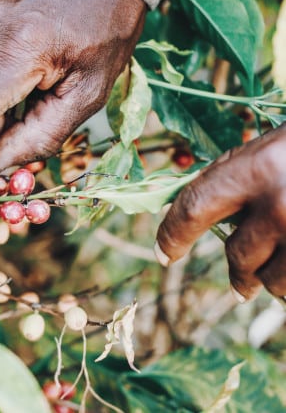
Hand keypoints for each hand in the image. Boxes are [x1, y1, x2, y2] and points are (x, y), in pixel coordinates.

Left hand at [156, 123, 285, 300]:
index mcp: (255, 170)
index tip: (163, 255)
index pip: (194, 208)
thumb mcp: (265, 150)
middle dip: (238, 274)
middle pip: (238, 256)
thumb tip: (193, 216)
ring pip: (273, 282)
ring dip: (272, 281)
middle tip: (239, 286)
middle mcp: (281, 205)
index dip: (172, 235)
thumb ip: (230, 180)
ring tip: (280, 271)